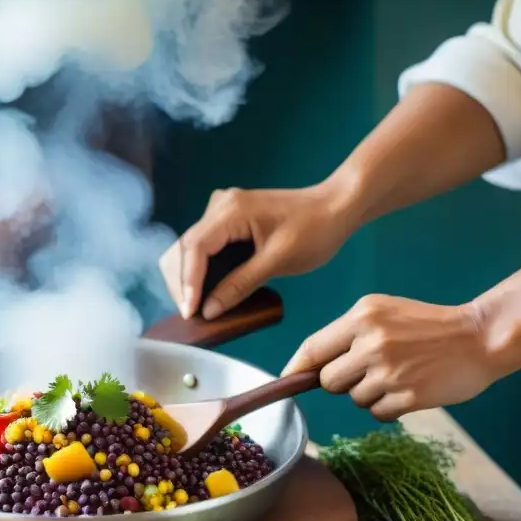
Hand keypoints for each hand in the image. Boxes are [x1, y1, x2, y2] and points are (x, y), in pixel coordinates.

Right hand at [158, 182, 355, 319]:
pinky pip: (205, 247)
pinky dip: (202, 270)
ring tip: (196, 308)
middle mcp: (219, 205)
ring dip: (190, 278)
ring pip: (190, 249)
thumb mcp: (277, 261)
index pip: (194, 248)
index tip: (190, 312)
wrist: (336, 207)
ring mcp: (222, 210)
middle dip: (183, 283)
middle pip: (185, 248)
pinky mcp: (228, 220)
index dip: (188, 283)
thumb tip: (209, 310)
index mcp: (230, 210)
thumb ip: (239, 285)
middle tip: (191, 315)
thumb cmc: (314, 230)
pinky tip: (207, 292)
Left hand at [282, 294, 497, 420]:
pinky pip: (376, 412)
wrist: (479, 337)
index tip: (286, 380)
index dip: (296, 368)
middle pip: (327, 381)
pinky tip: (408, 388)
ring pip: (353, 398)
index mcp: (362, 317)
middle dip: (342, 381)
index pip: (313, 348)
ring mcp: (390, 371)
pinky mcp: (408, 396)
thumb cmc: (426, 325)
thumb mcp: (383, 312)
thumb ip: (345, 334)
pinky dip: (388, 407)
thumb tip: (304, 367)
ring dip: (369, 393)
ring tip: (397, 374)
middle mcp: (371, 343)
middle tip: (368, 371)